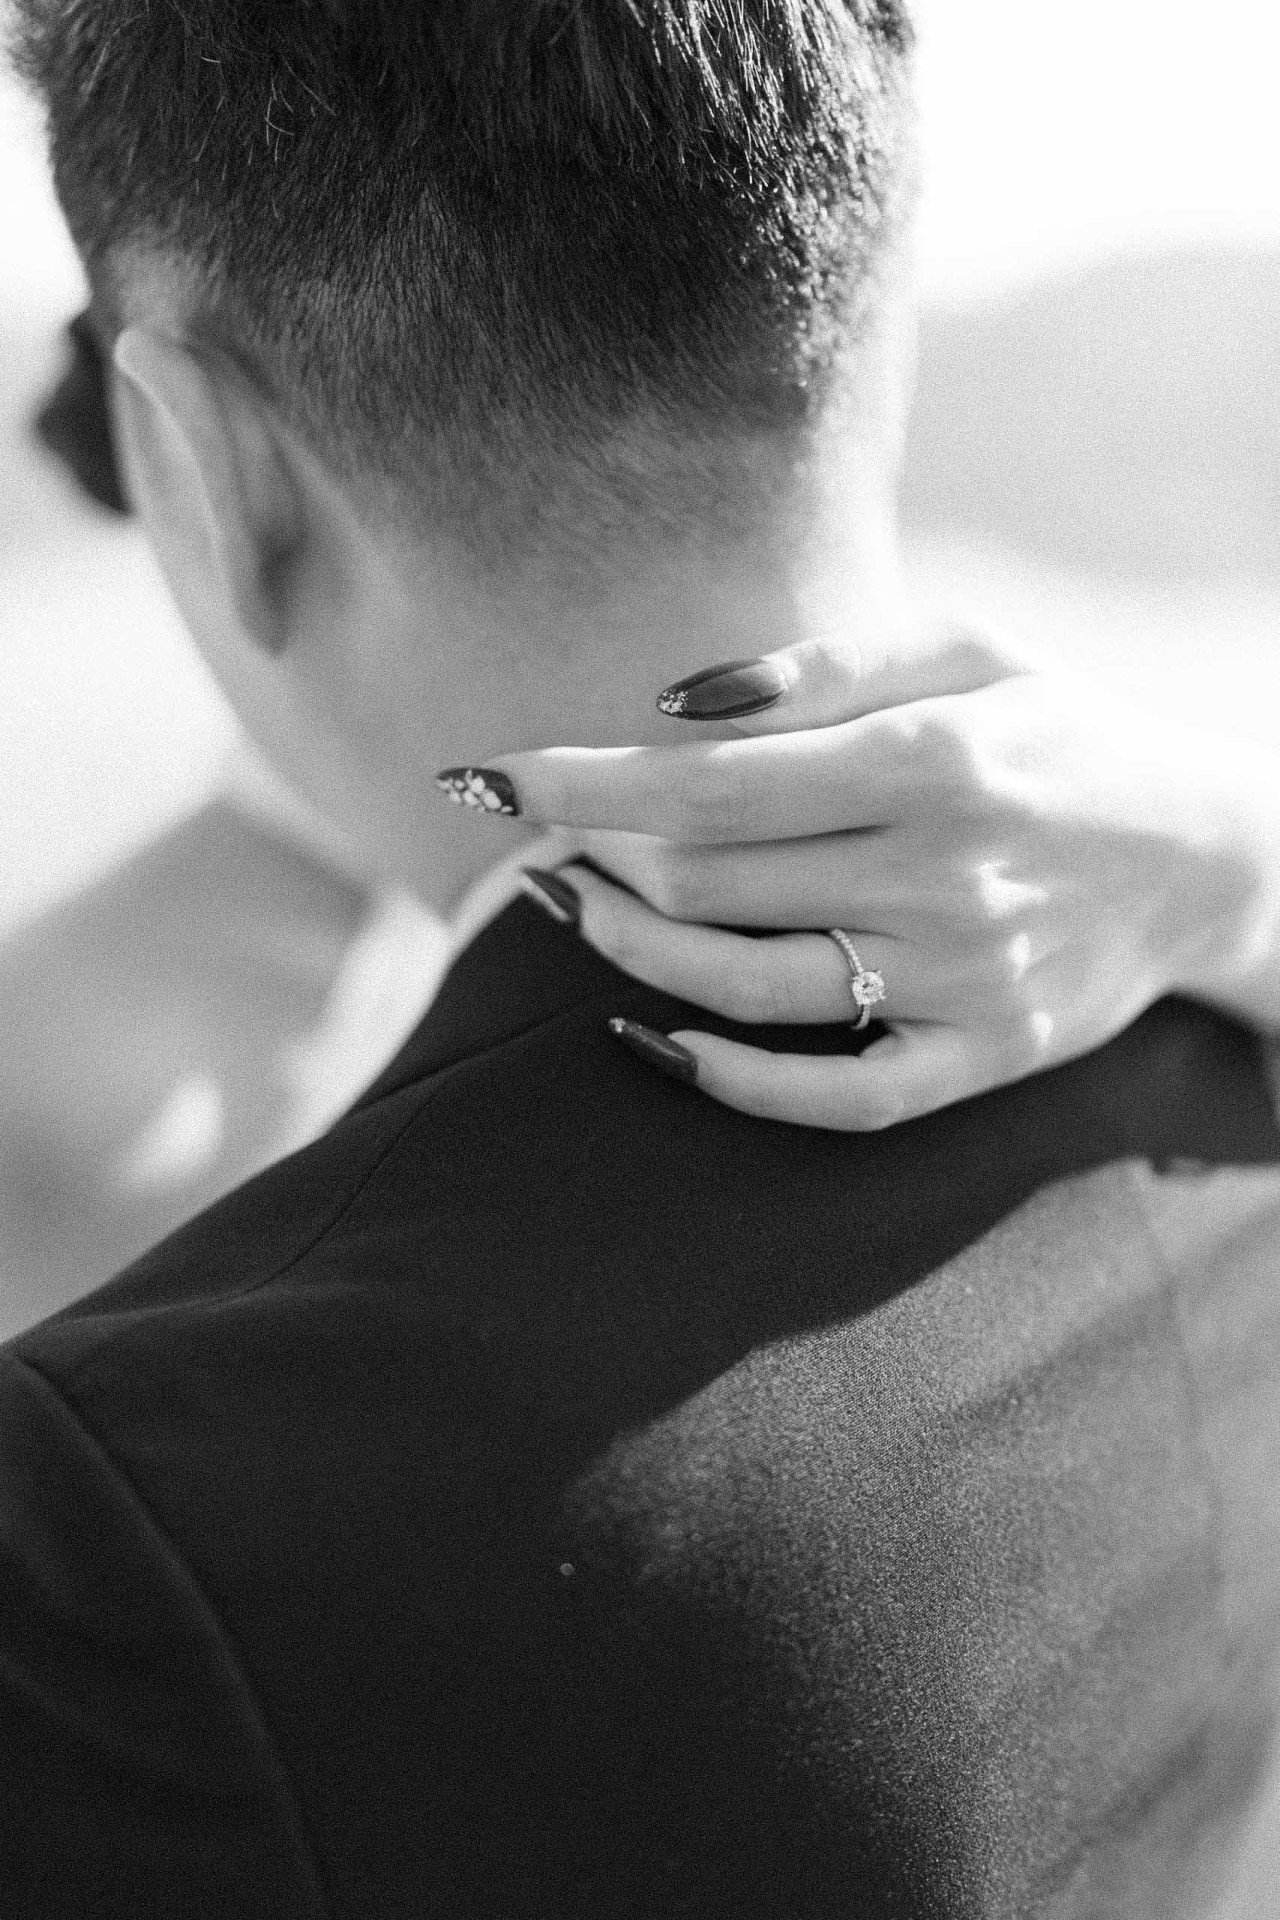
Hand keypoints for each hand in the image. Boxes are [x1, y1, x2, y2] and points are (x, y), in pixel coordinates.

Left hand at [455, 623, 1272, 1128]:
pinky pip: (836, 1102)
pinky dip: (731, 1081)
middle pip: (708, 883)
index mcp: (931, 759)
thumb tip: (670, 705)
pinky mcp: (983, 1060)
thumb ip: (822, 665)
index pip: (706, 784)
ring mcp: (963, 982)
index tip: (483, 775)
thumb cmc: (1064, 732)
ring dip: (630, 948)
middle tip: (545, 828)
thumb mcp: (969, 649)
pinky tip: (654, 1038)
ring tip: (572, 906)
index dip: (577, 781)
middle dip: (595, 852)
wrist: (1211, 857)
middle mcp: (942, 875)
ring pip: (745, 986)